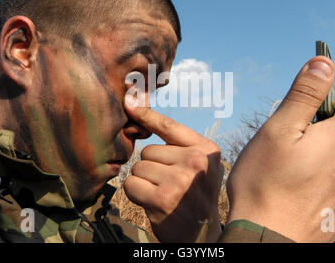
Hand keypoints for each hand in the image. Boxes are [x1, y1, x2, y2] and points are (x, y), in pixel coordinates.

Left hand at [123, 95, 223, 241]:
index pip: (169, 126)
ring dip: (144, 181)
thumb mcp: (198, 163)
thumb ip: (176, 141)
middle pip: (148, 151)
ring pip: (138, 167)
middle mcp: (196, 162)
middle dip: (151, 167)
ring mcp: (180, 180)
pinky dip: (136, 193)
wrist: (202, 232)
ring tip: (163, 192)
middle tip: (168, 183)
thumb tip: (137, 109)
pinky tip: (153, 202)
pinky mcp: (162, 198)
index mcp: (206, 150)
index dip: (146, 115)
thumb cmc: (196, 193)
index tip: (129, 101)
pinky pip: (131, 184)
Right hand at [226, 56, 334, 241]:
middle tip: (288, 149)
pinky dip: (324, 177)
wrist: (269, 237)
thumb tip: (324, 61)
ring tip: (292, 170)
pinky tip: (300, 189)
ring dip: (323, 155)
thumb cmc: (267, 181)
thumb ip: (305, 93)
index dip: (317, 111)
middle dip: (321, 132)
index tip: (294, 126)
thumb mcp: (280, 128)